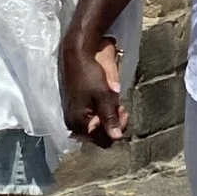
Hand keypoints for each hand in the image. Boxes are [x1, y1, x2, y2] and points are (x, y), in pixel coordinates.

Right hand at [61, 33, 126, 147]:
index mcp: (79, 123)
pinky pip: (90, 117)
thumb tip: (117, 138)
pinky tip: (104, 100)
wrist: (75, 55)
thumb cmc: (89, 75)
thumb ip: (110, 118)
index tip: (124, 110)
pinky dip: (99, 111)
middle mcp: (73, 123)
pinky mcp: (74, 108)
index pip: (104, 140)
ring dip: (107, 117)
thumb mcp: (103, 96)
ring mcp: (73, 116)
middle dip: (112, 123)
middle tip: (120, 107)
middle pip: (99, 135)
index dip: (117, 128)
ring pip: (95, 125)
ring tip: (113, 102)